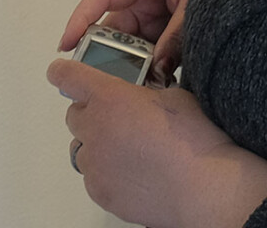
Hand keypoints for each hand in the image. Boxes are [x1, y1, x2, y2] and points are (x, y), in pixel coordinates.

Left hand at [46, 59, 266, 227]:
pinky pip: (94, 177)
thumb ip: (145, 93)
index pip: (68, 77)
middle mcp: (94, 130)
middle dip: (92, 113)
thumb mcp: (174, 95)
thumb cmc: (195, 137)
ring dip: (100, 145)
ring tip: (132, 152)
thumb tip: (138, 98)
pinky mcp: (100, 192)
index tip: (62, 73)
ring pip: (83, 149)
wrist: (204, 187)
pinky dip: (108, 172)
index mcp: (110, 98)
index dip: (64, 73)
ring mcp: (94, 165)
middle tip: (121, 118)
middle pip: (75, 116)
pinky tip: (137, 174)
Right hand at [59, 0, 206, 76]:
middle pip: (116, 27)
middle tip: (103, 80)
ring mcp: (160, 18)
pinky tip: (153, 87)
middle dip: (109, 53)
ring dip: (132, 67)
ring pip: (133, 45)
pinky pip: (153, 53)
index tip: (66, 44)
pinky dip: (152, 70)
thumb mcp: (200, 6)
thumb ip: (177, 36)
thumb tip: (156, 69)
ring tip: (131, 88)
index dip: (82, 17)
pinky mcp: (171, 36)